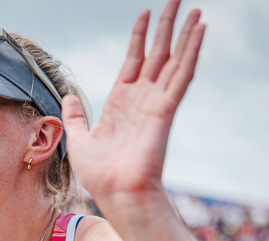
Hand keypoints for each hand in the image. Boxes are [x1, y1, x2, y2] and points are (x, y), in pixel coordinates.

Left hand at [63, 0, 203, 208]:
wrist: (116, 193)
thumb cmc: (100, 175)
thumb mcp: (79, 140)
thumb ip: (75, 117)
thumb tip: (68, 97)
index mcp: (122, 102)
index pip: (134, 60)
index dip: (140, 37)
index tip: (145, 14)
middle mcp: (141, 98)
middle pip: (158, 53)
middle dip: (167, 26)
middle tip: (178, 0)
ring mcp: (156, 102)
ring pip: (175, 59)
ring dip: (186, 33)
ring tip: (196, 10)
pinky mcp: (166, 109)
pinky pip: (182, 74)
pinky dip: (192, 51)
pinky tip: (200, 31)